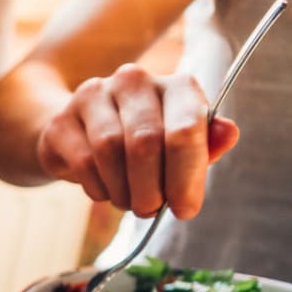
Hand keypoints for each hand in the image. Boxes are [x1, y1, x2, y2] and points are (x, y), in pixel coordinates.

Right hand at [34, 64, 238, 218]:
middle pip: (146, 142)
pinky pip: (82, 161)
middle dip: (151, 189)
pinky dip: (98, 187)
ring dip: (122, 190)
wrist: (83, 133)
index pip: (186, 128)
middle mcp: (134, 80)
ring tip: (129, 202)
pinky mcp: (62, 119)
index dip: (187, 176)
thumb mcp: (179, 145)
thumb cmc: (142, 143)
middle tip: (151, 210)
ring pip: (110, 151)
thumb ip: (205, 143)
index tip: (185, 209)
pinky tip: (106, 191)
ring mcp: (94, 95)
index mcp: (175, 85)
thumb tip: (229, 133)